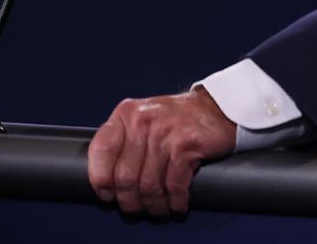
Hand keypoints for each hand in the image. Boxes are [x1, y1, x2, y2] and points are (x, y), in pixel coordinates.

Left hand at [87, 87, 236, 216]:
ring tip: (159, 209)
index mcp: (126, 114)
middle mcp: (142, 121)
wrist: (216, 107)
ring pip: (149, 186)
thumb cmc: (176, 119)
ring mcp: (164, 133)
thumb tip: (107, 181)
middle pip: (125, 177)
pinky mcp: (186, 145)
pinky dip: (175, 202)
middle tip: (137, 208)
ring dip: (154, 205)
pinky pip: (173, 186)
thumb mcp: (142, 118)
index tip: (108, 193)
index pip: (100, 151)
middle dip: (131, 201)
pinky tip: (176, 204)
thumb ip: (123, 140)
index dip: (100, 179)